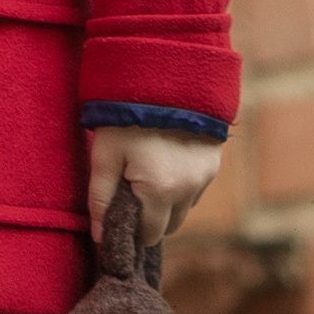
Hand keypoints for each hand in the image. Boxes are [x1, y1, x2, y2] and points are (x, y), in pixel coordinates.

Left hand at [86, 124, 221, 249]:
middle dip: (150, 218)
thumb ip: (100, 199)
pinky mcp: (213, 162)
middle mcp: (188, 190)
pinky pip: (196, 189)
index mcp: (160, 192)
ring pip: (184, 209)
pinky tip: (166, 162)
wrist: (164, 76)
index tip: (119, 213)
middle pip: (169, 227)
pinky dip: (181, 186)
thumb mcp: (105, 155)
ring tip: (148, 173)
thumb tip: (100, 237)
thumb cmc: (126, 117)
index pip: (148, 235)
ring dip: (167, 203)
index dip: (131, 229)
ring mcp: (204, 176)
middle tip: (131, 191)